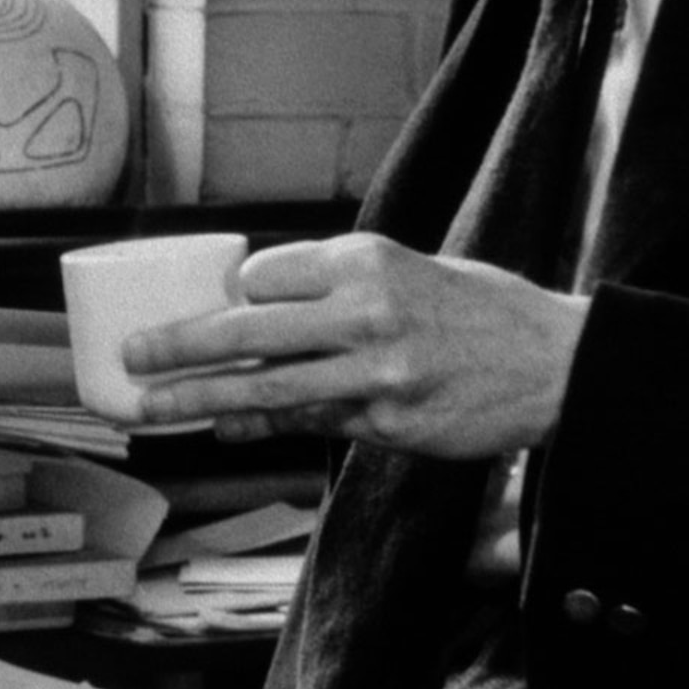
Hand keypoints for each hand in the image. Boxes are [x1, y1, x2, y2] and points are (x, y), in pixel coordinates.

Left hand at [120, 232, 589, 458]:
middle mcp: (366, 311)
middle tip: (130, 357)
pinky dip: (262, 427)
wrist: (559, 365)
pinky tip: (228, 430)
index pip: (264, 276)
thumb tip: (255, 304)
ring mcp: (377, 373)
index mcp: (366, 259)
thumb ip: (338, 286)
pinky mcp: (390, 423)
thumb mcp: (409, 268)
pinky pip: (311, 424)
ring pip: (268, 388)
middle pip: (248, 330)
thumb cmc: (478, 311)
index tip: (216, 308)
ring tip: (150, 408)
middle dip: (179, 345)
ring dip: (200, 399)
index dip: (232, 296)